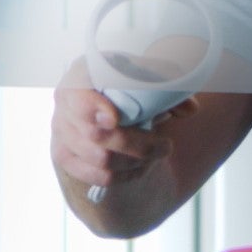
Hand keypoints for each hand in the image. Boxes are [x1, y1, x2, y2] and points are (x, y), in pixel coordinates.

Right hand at [52, 85, 173, 193]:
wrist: (104, 102)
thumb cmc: (128, 84)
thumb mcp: (147, 78)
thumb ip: (168, 89)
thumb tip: (190, 109)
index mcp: (81, 74)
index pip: (78, 94)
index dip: (93, 108)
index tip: (115, 118)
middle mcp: (65, 102)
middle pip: (96, 135)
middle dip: (138, 145)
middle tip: (165, 146)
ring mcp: (61, 131)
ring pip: (101, 160)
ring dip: (136, 162)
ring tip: (156, 154)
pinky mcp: (65, 155)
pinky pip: (98, 176)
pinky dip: (126, 176)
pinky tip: (141, 167)